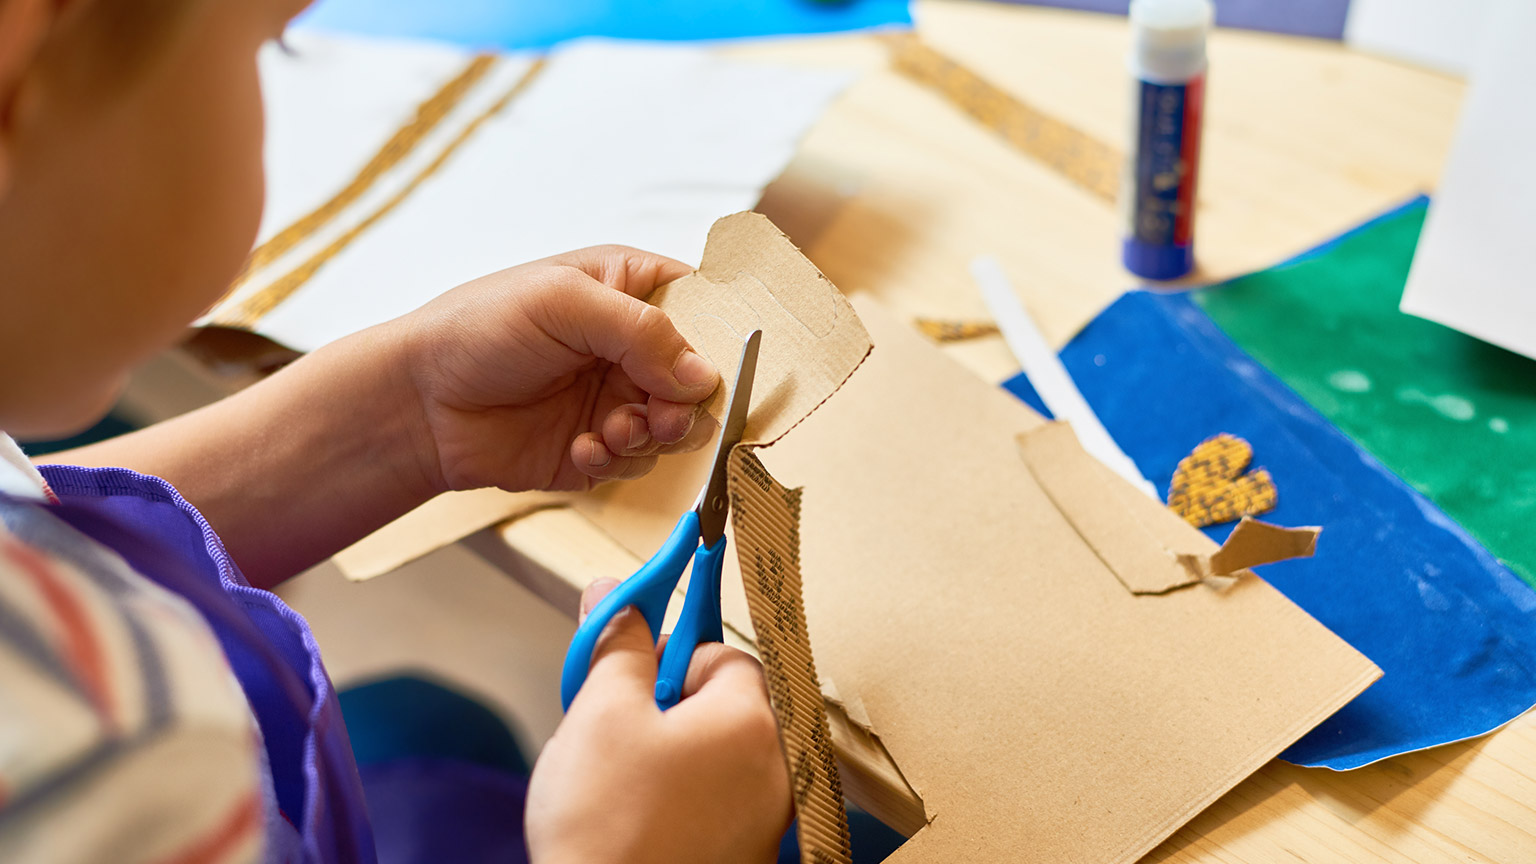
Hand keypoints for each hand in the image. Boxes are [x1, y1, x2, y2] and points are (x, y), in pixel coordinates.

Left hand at [398, 245, 720, 493]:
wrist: (419, 403)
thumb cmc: (478, 328)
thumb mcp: (563, 303)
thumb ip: (641, 331)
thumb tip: (704, 376)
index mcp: (629, 288)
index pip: (704, 306)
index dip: (720, 337)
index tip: (721, 368)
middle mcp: (631, 344)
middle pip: (701, 378)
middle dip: (685, 403)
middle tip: (658, 416)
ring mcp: (617, 395)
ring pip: (676, 426)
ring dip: (649, 434)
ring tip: (609, 430)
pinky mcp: (599, 445)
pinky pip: (638, 462)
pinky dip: (617, 460)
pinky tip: (581, 448)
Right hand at [526, 579, 792, 863]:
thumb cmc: (604, 823)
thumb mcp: (599, 713)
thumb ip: (618, 645)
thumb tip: (615, 594)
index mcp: (752, 721)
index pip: (725, 655)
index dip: (670, 659)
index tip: (629, 677)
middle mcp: (778, 769)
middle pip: (727, 708)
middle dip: (669, 709)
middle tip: (615, 733)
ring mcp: (769, 823)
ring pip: (721, 760)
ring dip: (675, 758)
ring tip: (620, 784)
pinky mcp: (749, 859)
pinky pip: (721, 808)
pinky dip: (684, 804)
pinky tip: (639, 824)